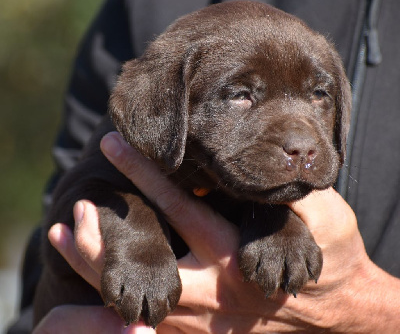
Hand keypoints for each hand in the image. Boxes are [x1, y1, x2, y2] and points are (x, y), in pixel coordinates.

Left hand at [45, 132, 399, 332]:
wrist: (336, 310)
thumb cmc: (331, 257)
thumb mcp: (321, 219)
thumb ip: (280, 194)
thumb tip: (255, 165)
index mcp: (237, 252)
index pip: (179, 205)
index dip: (143, 173)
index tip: (113, 146)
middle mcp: (213, 290)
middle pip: (145, 260)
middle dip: (104, 237)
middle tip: (76, 209)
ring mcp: (203, 320)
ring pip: (137, 296)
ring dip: (96, 270)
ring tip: (63, 239)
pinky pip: (148, 325)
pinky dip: (113, 306)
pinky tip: (91, 284)